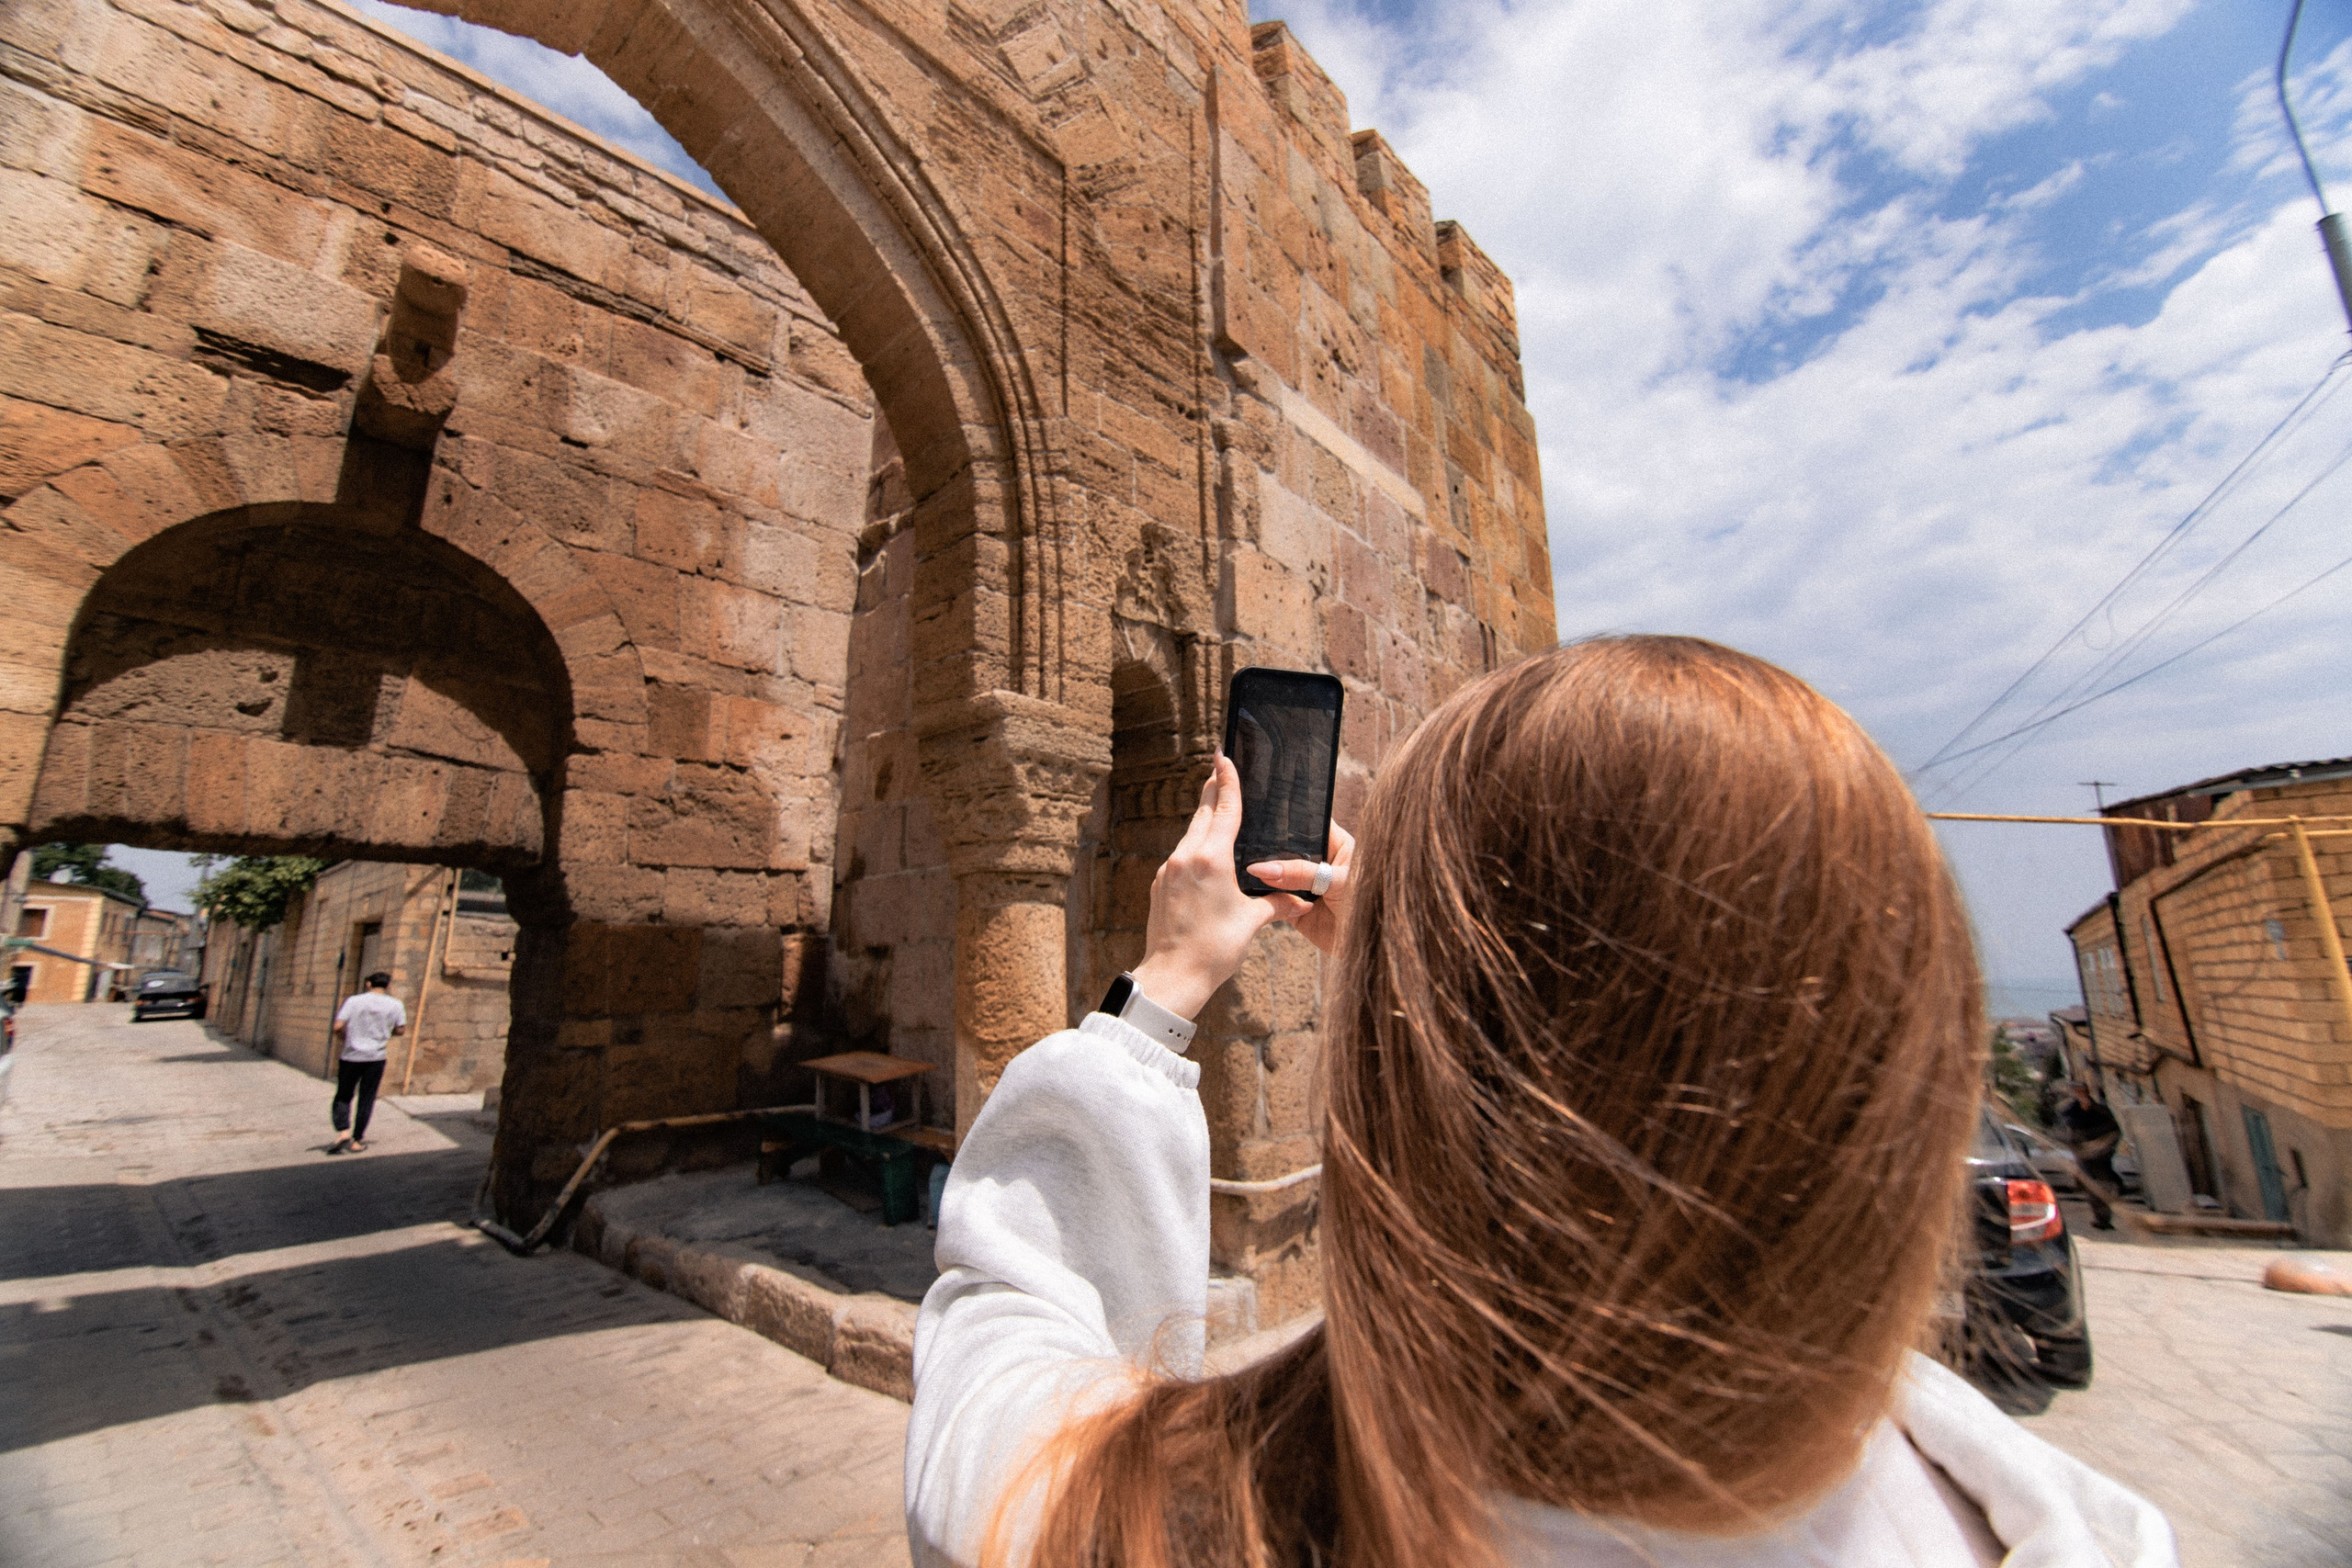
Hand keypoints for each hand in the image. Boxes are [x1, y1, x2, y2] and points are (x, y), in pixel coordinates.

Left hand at [1129, 755, 1285, 1019]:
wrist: (1173, 976)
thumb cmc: (1214, 949)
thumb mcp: (1251, 922)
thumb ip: (1277, 904)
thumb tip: (1302, 902)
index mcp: (1211, 858)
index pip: (1223, 808)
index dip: (1227, 780)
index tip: (1224, 756)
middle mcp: (1186, 857)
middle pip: (1202, 814)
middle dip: (1213, 792)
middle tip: (1221, 771)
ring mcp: (1168, 870)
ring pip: (1189, 834)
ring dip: (1204, 821)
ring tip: (1217, 813)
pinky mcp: (1160, 884)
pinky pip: (1181, 856)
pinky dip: (1195, 848)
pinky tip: (1206, 856)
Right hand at [1246, 820, 1355, 955]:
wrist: (1370, 947)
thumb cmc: (1368, 905)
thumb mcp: (1337, 881)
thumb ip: (1301, 872)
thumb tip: (1263, 868)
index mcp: (1336, 844)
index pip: (1308, 822)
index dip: (1287, 818)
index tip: (1261, 813)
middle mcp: (1318, 862)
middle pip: (1286, 849)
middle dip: (1269, 850)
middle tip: (1247, 845)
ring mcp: (1304, 885)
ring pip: (1277, 875)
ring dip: (1264, 875)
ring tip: (1244, 867)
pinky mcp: (1294, 908)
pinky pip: (1273, 900)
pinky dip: (1263, 898)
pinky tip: (1249, 889)